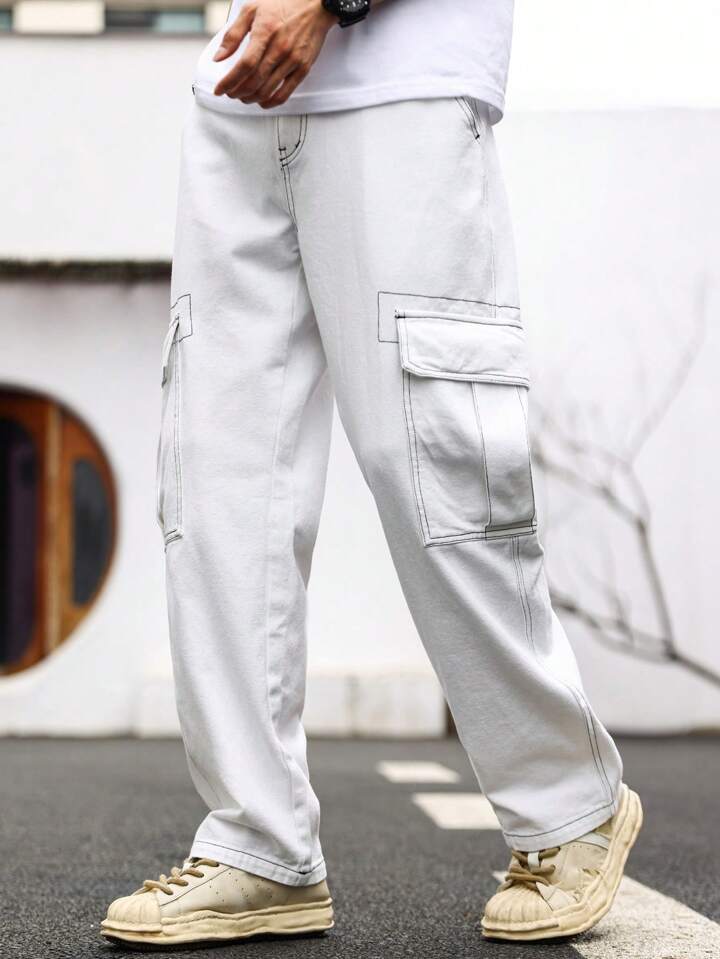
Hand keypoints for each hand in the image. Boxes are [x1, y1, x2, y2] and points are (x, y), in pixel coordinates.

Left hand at [212, 0, 335, 108]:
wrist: (314, 7)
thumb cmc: (282, 6)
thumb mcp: (252, 10)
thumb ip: (233, 34)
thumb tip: (218, 57)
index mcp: (265, 32)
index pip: (245, 64)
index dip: (230, 81)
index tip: (220, 89)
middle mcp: (280, 48)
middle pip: (254, 81)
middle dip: (237, 92)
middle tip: (230, 93)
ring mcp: (293, 60)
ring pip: (267, 90)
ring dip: (251, 98)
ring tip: (243, 97)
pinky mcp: (303, 69)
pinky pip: (285, 93)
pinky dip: (270, 102)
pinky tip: (262, 102)